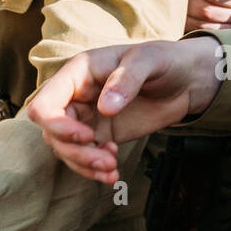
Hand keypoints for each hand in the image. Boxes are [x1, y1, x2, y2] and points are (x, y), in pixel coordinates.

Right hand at [27, 38, 223, 183]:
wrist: (186, 80)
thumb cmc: (165, 60)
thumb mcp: (149, 60)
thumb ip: (126, 80)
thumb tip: (105, 108)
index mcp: (77, 74)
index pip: (44, 104)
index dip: (57, 125)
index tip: (87, 136)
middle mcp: (74, 97)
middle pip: (52, 132)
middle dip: (76, 151)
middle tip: (108, 160)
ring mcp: (85, 118)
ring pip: (65, 149)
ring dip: (85, 164)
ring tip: (112, 169)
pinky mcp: (98, 135)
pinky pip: (83, 157)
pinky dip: (93, 169)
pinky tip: (113, 169)